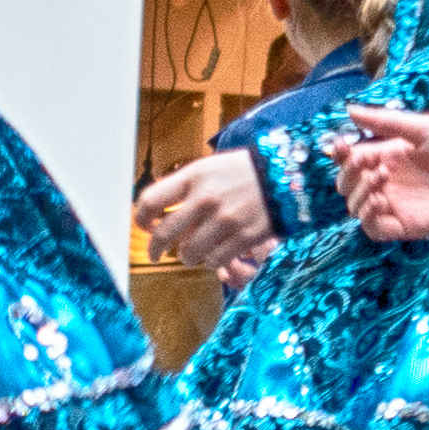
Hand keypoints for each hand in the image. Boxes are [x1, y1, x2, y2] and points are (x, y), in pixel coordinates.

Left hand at [138, 148, 276, 273]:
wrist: (286, 176)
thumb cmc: (244, 172)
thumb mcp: (210, 168)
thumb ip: (185, 187)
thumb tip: (160, 215)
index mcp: (194, 176)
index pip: (151, 200)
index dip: (141, 218)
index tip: (145, 226)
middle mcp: (206, 198)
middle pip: (164, 233)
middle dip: (155, 249)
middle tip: (156, 255)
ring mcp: (225, 219)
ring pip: (189, 253)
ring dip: (187, 257)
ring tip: (192, 254)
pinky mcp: (244, 237)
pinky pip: (215, 260)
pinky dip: (211, 261)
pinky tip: (215, 254)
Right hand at [338, 104, 428, 241]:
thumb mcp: (422, 127)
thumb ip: (385, 121)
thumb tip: (348, 109)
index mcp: (388, 157)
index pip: (350, 159)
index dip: (339, 154)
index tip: (340, 146)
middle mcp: (388, 182)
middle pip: (346, 185)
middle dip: (348, 174)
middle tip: (369, 164)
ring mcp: (396, 205)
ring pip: (354, 207)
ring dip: (358, 193)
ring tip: (380, 179)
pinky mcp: (406, 226)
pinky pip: (373, 228)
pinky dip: (367, 216)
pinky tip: (380, 201)